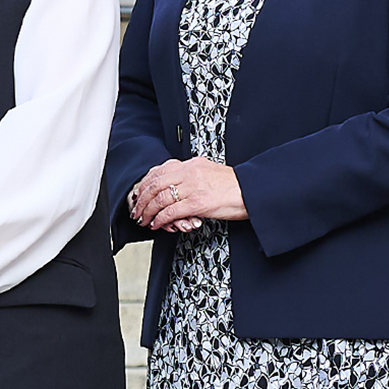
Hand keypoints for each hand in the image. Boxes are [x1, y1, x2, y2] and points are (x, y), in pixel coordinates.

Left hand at [126, 157, 246, 233]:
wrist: (252, 191)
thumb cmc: (234, 186)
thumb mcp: (209, 174)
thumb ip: (192, 177)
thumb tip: (177, 185)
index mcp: (191, 164)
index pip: (159, 171)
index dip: (145, 183)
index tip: (139, 192)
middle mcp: (190, 173)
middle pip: (155, 184)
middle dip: (142, 198)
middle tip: (136, 209)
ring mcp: (193, 187)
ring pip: (159, 198)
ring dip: (147, 211)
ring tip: (143, 219)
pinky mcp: (197, 203)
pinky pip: (170, 211)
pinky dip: (160, 219)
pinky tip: (157, 224)